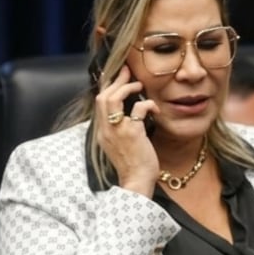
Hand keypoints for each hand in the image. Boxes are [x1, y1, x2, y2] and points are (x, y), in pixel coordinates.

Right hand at [94, 64, 160, 195]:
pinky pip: (138, 109)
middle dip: (116, 81)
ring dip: (127, 88)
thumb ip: (119, 130)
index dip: (106, 87)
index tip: (116, 77)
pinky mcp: (132, 133)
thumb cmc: (132, 165)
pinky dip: (147, 104)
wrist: (136, 182)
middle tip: (128, 72)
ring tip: (139, 86)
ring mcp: (117, 131)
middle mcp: (105, 130)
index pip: (98, 103)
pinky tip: (155, 109)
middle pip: (102, 97)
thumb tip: (129, 114)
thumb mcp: (119, 145)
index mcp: (101, 132)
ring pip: (112, 99)